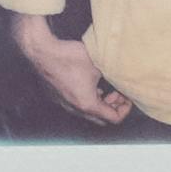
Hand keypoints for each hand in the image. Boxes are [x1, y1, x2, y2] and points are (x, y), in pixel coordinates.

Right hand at [11, 6, 131, 126]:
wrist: (44, 52)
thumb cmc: (71, 57)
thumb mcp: (99, 65)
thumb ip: (112, 75)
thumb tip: (122, 77)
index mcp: (88, 104)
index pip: (114, 118)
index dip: (125, 109)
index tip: (127, 96)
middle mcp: (75, 109)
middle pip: (101, 119)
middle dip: (112, 108)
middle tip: (118, 94)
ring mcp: (64, 104)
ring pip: (87, 113)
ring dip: (99, 104)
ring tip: (105, 89)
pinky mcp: (56, 97)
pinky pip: (76, 105)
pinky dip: (87, 100)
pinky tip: (89, 85)